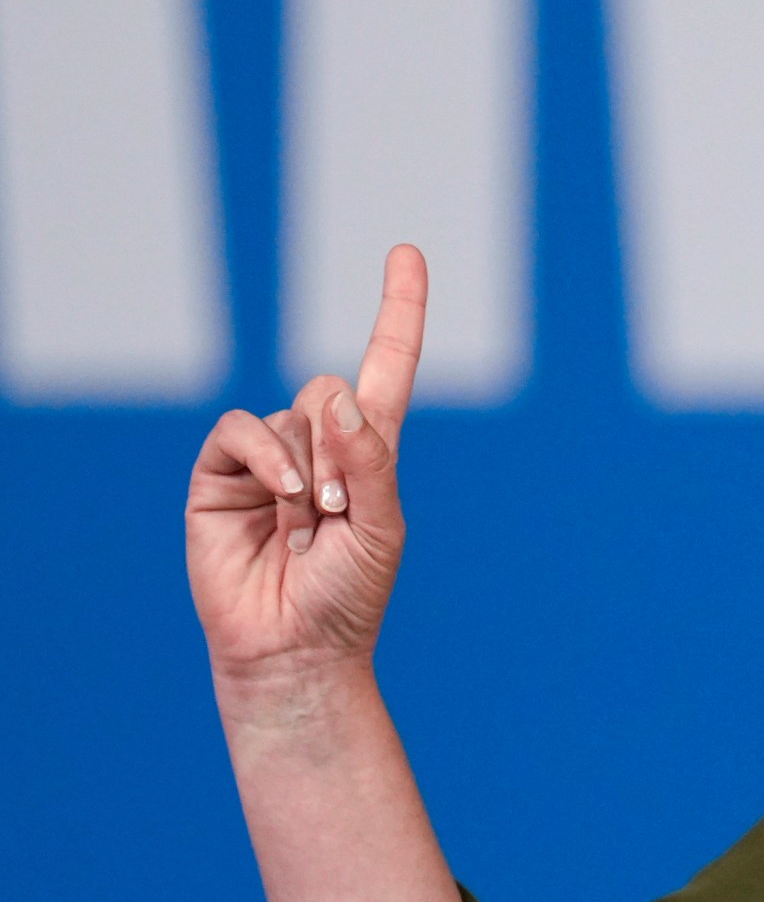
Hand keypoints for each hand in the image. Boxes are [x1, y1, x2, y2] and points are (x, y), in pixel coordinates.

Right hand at [188, 246, 424, 698]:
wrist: (295, 649)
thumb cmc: (348, 595)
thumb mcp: (381, 527)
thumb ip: (369, 460)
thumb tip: (333, 394)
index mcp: (370, 452)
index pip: (387, 366)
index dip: (398, 309)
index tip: (406, 252)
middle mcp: (318, 444)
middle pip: (333, 388)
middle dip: (345, 449)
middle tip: (340, 513)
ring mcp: (267, 457)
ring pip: (292, 413)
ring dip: (310, 469)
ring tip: (311, 526)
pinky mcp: (220, 474)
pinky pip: (243, 430)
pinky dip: (269, 458)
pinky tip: (284, 500)